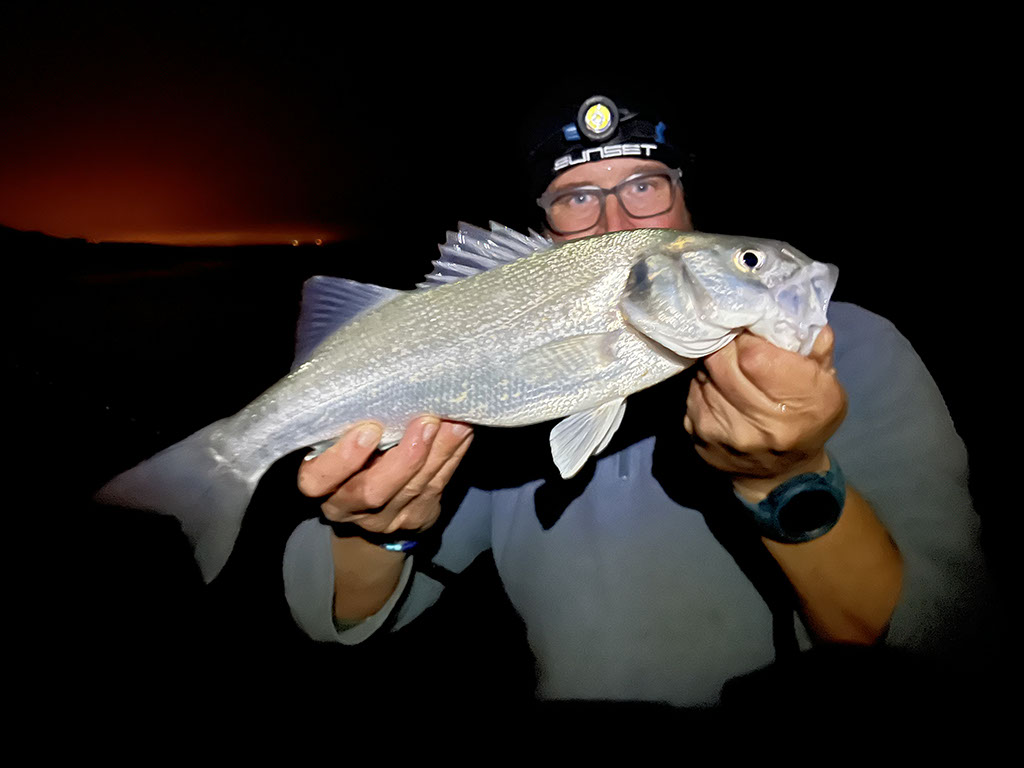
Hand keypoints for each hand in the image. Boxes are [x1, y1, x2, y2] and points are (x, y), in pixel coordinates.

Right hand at [297, 417, 473, 535]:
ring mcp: (382, 518)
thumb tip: (381, 375)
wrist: (369, 494)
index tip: (369, 430)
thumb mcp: (335, 432)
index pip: (318, 479)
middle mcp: (346, 506)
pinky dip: (453, 456)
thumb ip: (347, 416)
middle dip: (404, 458)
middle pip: (373, 491)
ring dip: (439, 452)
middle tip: (426, 423)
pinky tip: (463, 432)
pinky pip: (437, 487)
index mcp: (318, 482)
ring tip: (455, 422)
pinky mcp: (416, 518)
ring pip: (413, 490)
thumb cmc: (348, 445)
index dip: (343, 459)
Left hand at [683, 327, 846, 499]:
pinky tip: (717, 387)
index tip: (751, 331)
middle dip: (726, 345)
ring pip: (704, 376)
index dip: (748, 337)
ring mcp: (724, 434)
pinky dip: (703, 384)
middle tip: (733, 338)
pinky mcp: (699, 437)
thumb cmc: (808, 421)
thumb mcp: (827, 389)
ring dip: (713, 364)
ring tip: (727, 364)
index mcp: (799, 408)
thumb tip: (803, 318)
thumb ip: (818, 352)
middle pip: (722, 364)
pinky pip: (693, 394)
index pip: (754, 356)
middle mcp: (759, 426)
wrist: (781, 474)